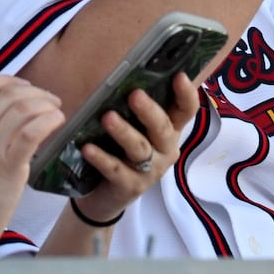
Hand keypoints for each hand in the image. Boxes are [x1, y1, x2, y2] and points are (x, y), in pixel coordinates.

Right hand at [0, 76, 64, 255]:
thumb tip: (1, 131)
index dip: (9, 81)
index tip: (25, 86)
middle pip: (9, 95)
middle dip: (36, 93)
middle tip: (51, 101)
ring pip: (23, 108)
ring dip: (46, 105)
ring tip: (58, 113)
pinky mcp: (6, 168)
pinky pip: (32, 131)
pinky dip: (49, 120)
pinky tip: (58, 123)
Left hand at [69, 74, 199, 223]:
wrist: (105, 197)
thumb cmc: (121, 152)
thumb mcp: (133, 129)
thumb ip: (134, 109)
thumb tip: (125, 77)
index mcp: (170, 131)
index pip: (186, 111)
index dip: (186, 94)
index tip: (179, 76)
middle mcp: (165, 150)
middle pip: (163, 128)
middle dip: (149, 111)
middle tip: (134, 95)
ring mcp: (151, 171)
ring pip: (140, 148)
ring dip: (124, 132)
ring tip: (107, 118)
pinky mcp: (131, 187)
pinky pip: (116, 170)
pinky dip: (102, 158)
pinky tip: (87, 148)